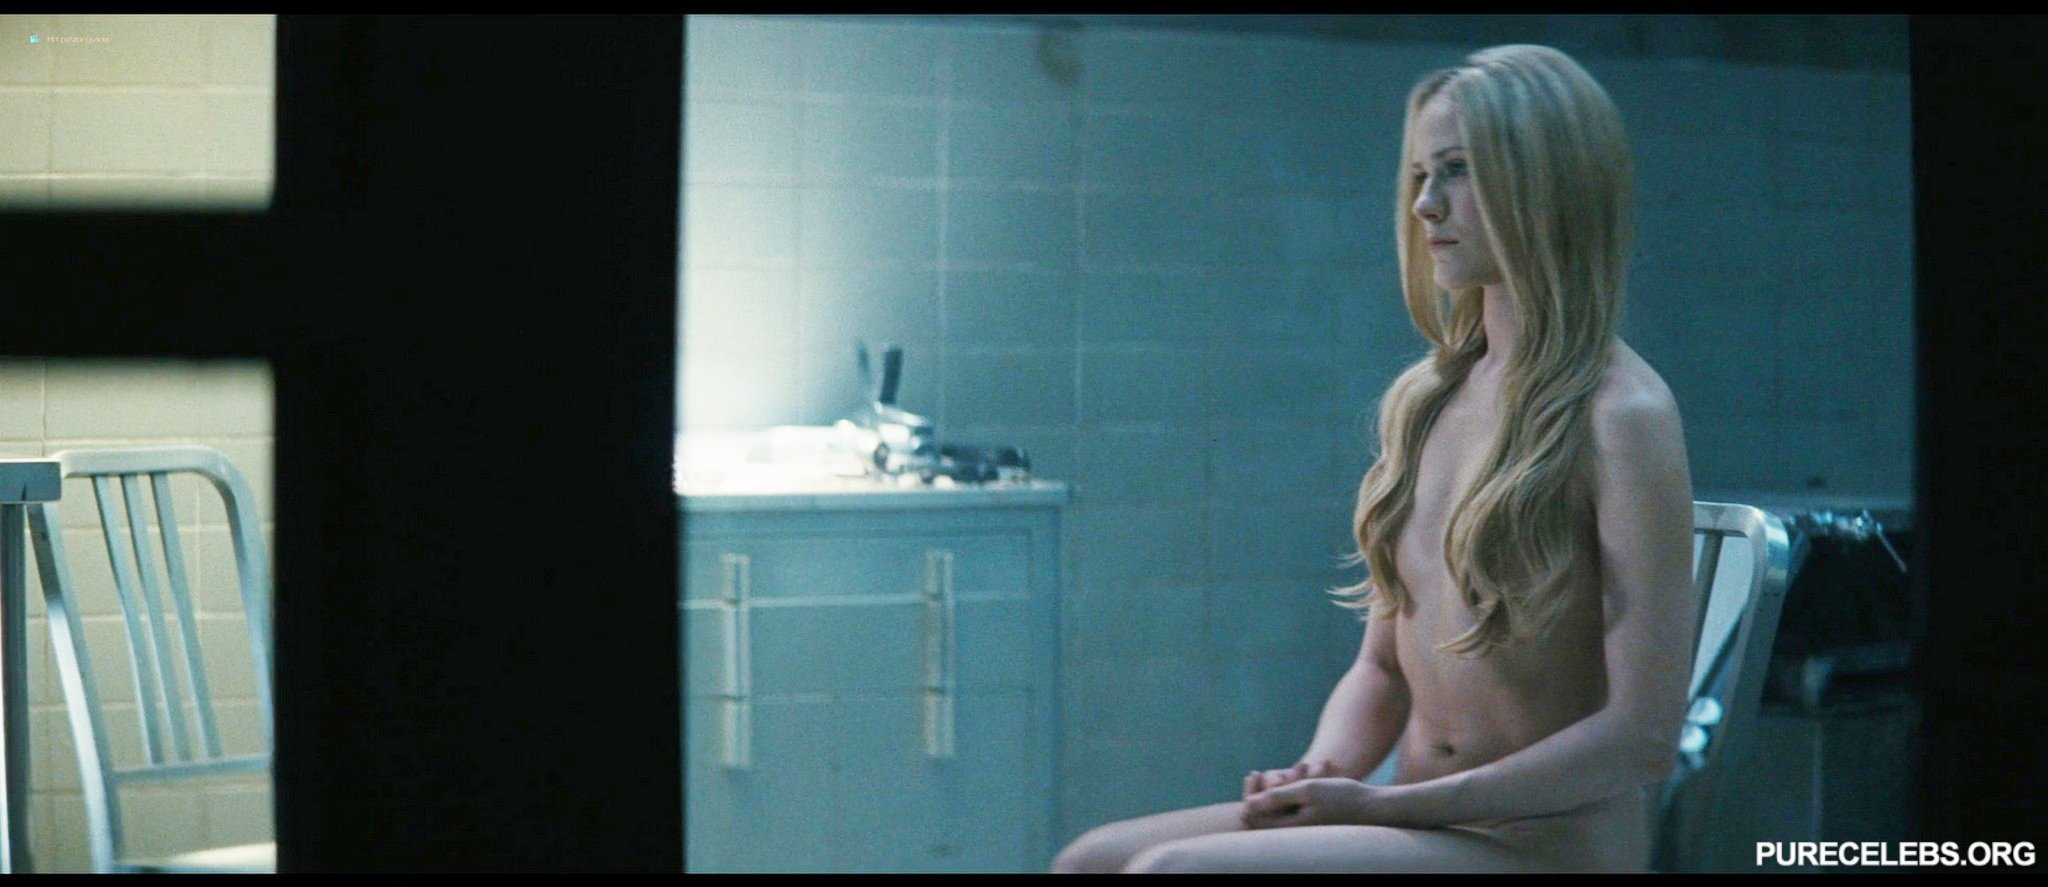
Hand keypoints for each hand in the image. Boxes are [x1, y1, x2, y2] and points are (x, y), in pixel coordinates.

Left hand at [1240, 777, 1379, 829]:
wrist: (1377, 808)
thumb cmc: (1344, 797)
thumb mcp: (1308, 790)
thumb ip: (1276, 798)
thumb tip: (1246, 806)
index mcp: (1291, 832)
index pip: (1254, 818)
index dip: (1249, 795)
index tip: (1255, 774)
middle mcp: (1295, 836)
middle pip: (1265, 815)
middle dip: (1267, 788)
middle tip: (1268, 771)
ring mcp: (1304, 832)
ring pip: (1282, 808)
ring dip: (1285, 786)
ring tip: (1304, 768)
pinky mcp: (1313, 825)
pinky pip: (1295, 808)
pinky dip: (1298, 790)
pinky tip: (1310, 773)